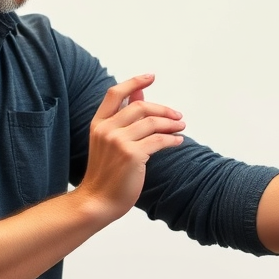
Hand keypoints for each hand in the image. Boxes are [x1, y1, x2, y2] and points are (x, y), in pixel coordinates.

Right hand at [76, 75, 184, 223]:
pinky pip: (159, 141)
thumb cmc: (104, 174)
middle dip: (163, 109)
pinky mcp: (132, 155)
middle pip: (140, 107)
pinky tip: (178, 141)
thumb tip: (139, 96)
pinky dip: (172, 140)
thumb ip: (122, 119)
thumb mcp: (108, 141)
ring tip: (181, 127)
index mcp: (98, 124)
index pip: (115, 94)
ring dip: (171, 124)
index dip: (134, 82)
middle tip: (177, 115)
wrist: (97, 201)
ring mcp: (118, 141)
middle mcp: (106, 129)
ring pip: (152, 123)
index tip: (151, 77)